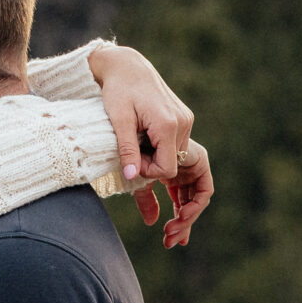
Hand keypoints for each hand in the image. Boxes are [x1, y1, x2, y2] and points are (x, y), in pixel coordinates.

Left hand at [87, 43, 211, 248]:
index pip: (167, 169)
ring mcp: (184, 126)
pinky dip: (175, 182)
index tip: (132, 176)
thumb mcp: (117, 119)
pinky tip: (170, 209)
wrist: (126, 65)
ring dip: (181, 199)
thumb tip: (131, 179)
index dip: (150, 178)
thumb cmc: (117, 90)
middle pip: (183, 175)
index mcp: (168, 124)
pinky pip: (179, 160)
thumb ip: (127, 149)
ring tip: (174, 233)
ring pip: (184, 170)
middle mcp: (182, 126)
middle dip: (183, 207)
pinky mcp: (179, 126)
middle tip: (172, 238)